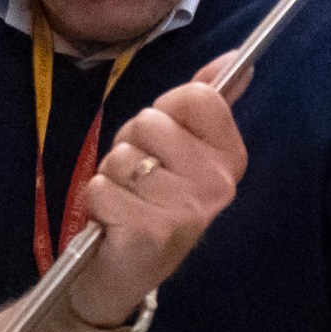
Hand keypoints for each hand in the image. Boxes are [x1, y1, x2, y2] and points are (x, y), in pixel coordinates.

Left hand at [75, 53, 248, 325]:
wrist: (120, 274)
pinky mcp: (152, 233)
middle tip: (139, 179)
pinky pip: (102, 188)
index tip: (163, 142)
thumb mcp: (178, 149)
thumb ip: (204, 104)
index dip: (166, 110)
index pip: (197, 97)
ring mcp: (188, 211)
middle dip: (131, 145)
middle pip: (153, 121)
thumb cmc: (147, 202)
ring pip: (123, 156)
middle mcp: (219, 186)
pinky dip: (96, 203)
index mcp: (231, 160)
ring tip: (125, 201)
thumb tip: (233, 58)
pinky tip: (113, 223)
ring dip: (111, 176)